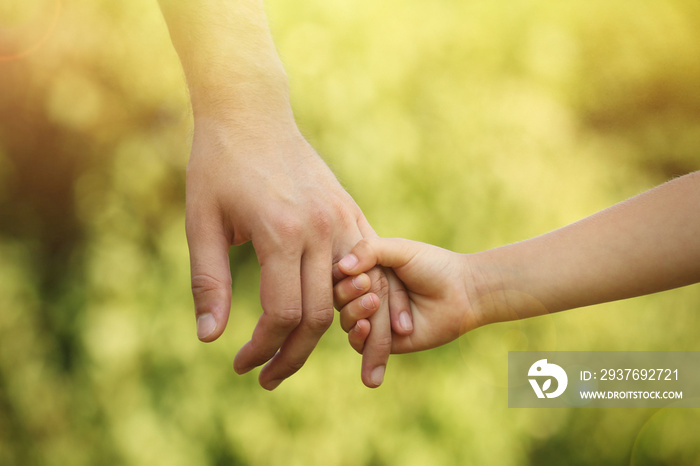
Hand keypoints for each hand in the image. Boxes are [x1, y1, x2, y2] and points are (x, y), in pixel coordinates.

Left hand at [185, 118, 411, 388]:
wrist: (253, 113)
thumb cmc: (218, 165)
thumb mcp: (201, 222)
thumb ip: (208, 281)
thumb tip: (210, 339)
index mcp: (281, 232)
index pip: (283, 313)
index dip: (263, 348)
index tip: (241, 365)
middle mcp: (321, 229)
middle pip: (320, 314)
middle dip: (291, 354)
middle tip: (266, 377)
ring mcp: (343, 220)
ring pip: (346, 298)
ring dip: (324, 336)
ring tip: (293, 357)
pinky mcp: (351, 213)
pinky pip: (362, 270)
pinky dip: (349, 302)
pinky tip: (328, 319)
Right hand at [334, 237, 479, 353]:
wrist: (462, 294)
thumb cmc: (433, 266)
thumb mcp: (400, 249)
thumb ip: (370, 250)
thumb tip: (342, 266)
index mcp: (367, 270)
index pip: (337, 275)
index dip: (340, 277)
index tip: (358, 272)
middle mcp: (366, 294)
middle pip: (338, 300)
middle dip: (348, 293)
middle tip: (368, 285)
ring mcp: (374, 319)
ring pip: (346, 322)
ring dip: (355, 313)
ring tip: (375, 304)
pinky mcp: (384, 343)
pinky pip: (359, 345)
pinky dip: (358, 337)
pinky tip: (366, 327)